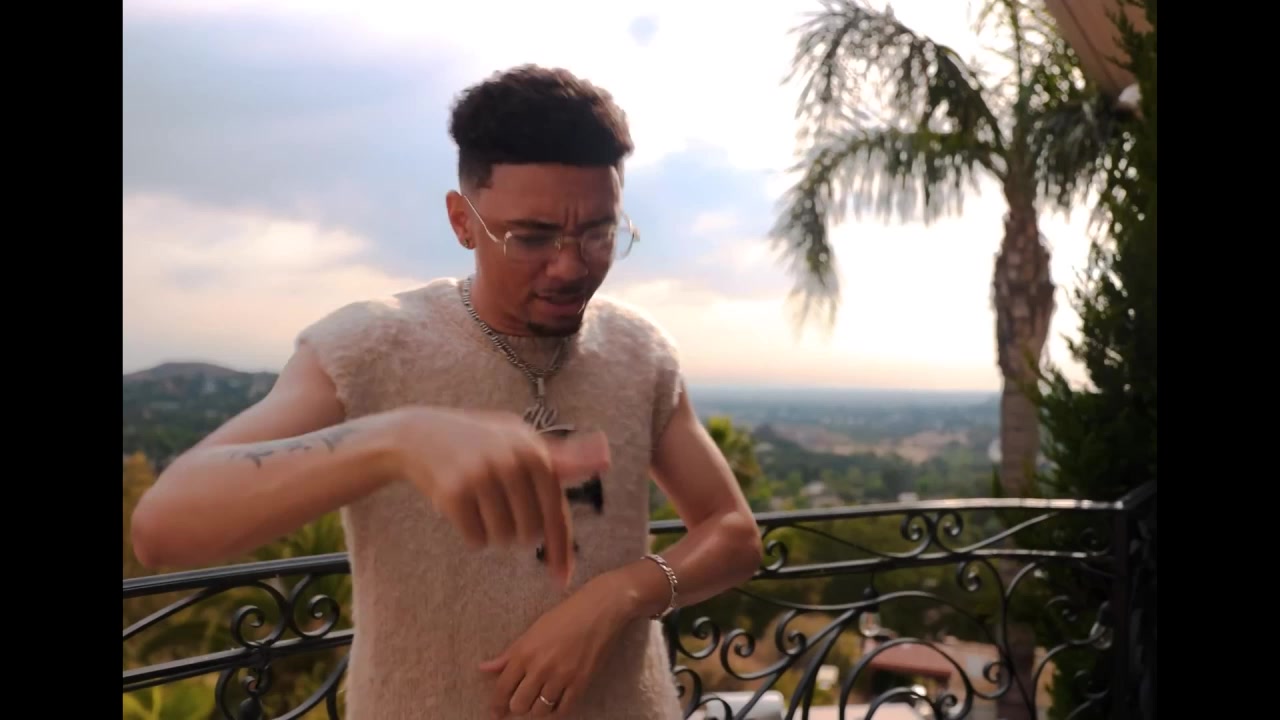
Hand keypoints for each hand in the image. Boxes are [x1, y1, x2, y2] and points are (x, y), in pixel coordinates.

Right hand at [390, 407, 610, 585]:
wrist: (420, 435)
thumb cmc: (481, 441)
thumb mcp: (521, 440)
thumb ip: (562, 457)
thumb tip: (606, 459)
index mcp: (535, 453)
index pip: (556, 514)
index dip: (562, 550)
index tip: (563, 579)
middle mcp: (512, 463)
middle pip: (530, 533)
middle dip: (518, 531)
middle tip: (500, 509)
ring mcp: (482, 477)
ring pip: (503, 539)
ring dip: (494, 533)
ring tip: (481, 505)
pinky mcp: (454, 494)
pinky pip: (476, 540)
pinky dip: (472, 534)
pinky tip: (462, 510)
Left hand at [479, 579, 627, 717]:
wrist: (598, 610)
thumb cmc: (564, 616)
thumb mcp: (532, 631)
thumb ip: (508, 655)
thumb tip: (483, 669)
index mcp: (524, 653)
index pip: (502, 688)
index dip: (496, 705)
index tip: (496, 713)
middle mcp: (540, 668)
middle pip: (519, 705)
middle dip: (517, 707)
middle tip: (522, 702)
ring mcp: (561, 677)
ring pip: (540, 711)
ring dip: (537, 709)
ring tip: (540, 700)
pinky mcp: (580, 683)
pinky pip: (563, 710)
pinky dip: (556, 710)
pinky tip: (555, 702)